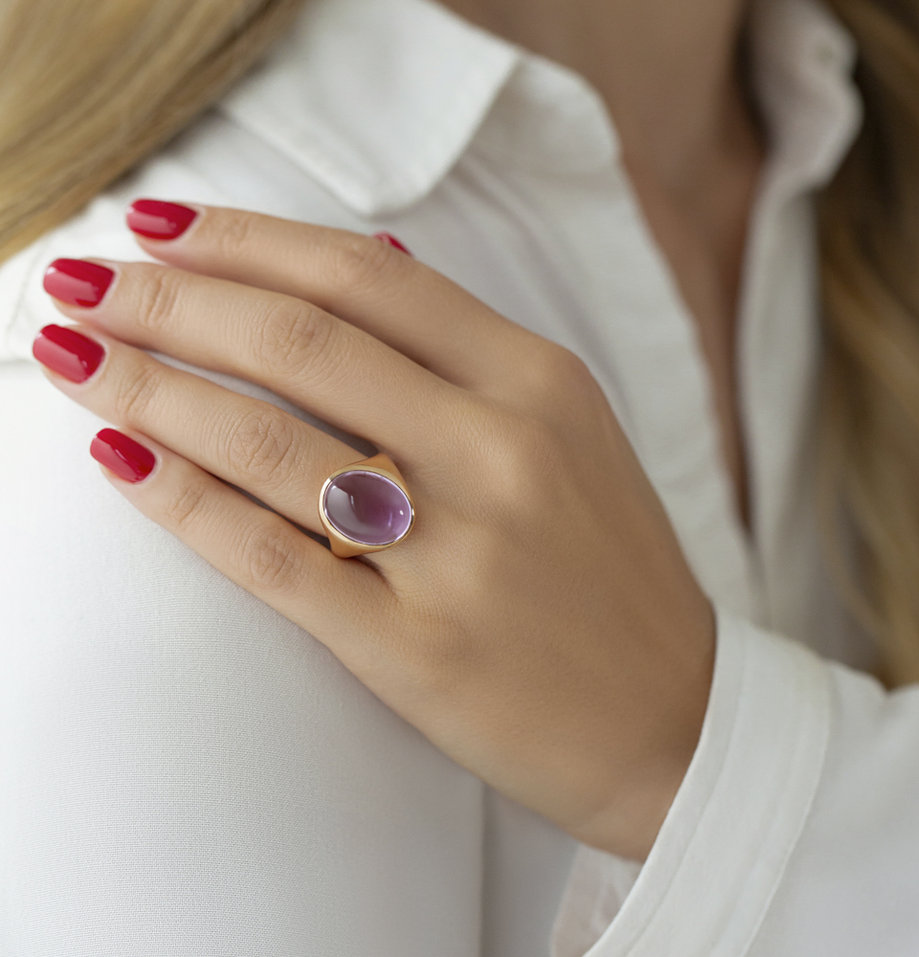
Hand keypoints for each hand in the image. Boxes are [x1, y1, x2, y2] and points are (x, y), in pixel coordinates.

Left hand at [33, 200, 715, 861]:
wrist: (673, 716)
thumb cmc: (610, 569)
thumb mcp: (569, 432)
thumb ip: (468, 352)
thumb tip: (367, 260)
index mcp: (540, 383)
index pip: (365, 278)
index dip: (247, 242)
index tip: (163, 228)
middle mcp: (500, 452)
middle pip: (301, 342)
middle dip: (170, 300)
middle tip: (85, 281)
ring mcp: (457, 554)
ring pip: (269, 442)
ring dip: (149, 387)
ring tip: (72, 356)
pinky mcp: (416, 649)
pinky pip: (271, 558)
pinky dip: (182, 502)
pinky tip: (120, 459)